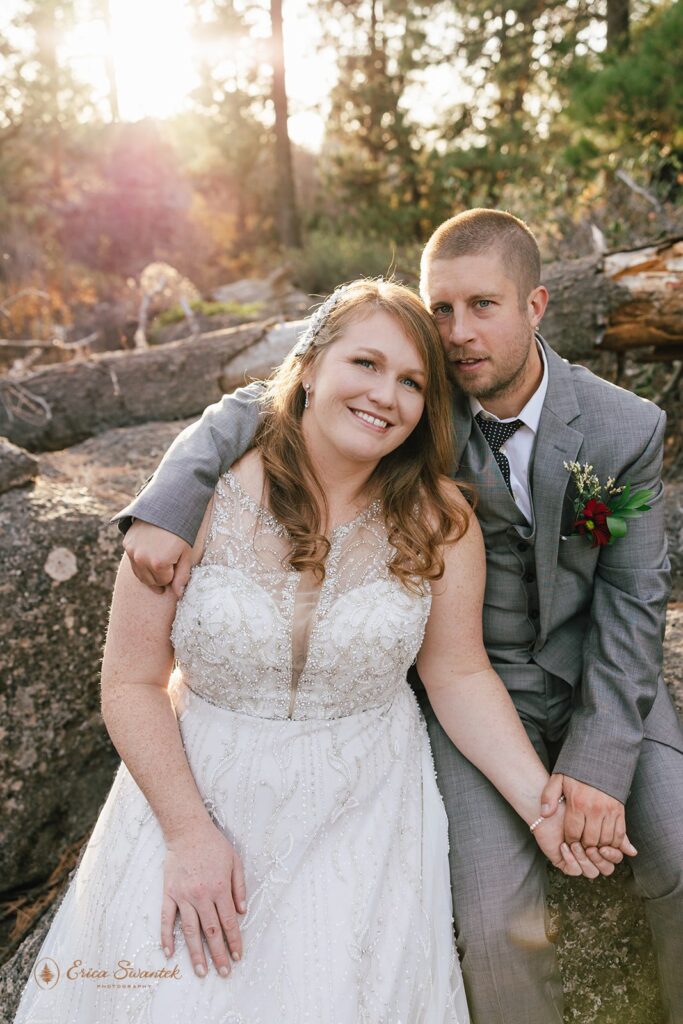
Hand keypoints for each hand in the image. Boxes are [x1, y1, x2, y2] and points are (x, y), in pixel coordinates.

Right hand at [123, 521, 192, 596]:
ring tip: (159, 560)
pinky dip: (140, 561)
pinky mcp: (126, 544)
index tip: (176, 561)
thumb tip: (178, 595)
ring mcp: (132, 551)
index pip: (164, 582)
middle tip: (169, 560)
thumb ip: (182, 576)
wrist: (167, 507)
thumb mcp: (186, 554)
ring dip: (149, 571)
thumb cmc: (181, 531)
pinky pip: (133, 562)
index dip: (172, 574)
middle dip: (161, 575)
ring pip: (140, 574)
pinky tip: (149, 553)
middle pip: (151, 580)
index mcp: (158, 563)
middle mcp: (142, 559)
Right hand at [161, 821, 246, 977]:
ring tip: (201, 972)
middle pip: (211, 932)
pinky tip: (169, 954)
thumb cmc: (213, 845)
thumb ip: (239, 887)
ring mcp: (183, 896)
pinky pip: (166, 919)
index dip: (234, 941)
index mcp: (220, 888)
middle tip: (224, 973)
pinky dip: (166, 937)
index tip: (238, 957)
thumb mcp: (235, 861)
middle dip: (219, 954)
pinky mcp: (169, 894)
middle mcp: (202, 896)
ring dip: (196, 953)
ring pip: (189, 931)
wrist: (187, 831)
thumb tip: (242, 912)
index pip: (228, 922)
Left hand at [541, 773, 636, 857]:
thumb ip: (549, 796)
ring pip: (606, 840)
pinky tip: (605, 843)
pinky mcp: (620, 811)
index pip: (573, 833)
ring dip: (598, 847)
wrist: (601, 756)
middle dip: (584, 847)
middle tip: (579, 846)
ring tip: (591, 845)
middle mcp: (595, 809)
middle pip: (590, 841)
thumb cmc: (577, 770)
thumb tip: (544, 814)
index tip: (567, 842)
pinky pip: (619, 834)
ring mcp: (610, 811)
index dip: (570, 842)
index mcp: (578, 803)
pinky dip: (613, 843)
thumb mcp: (558, 779)